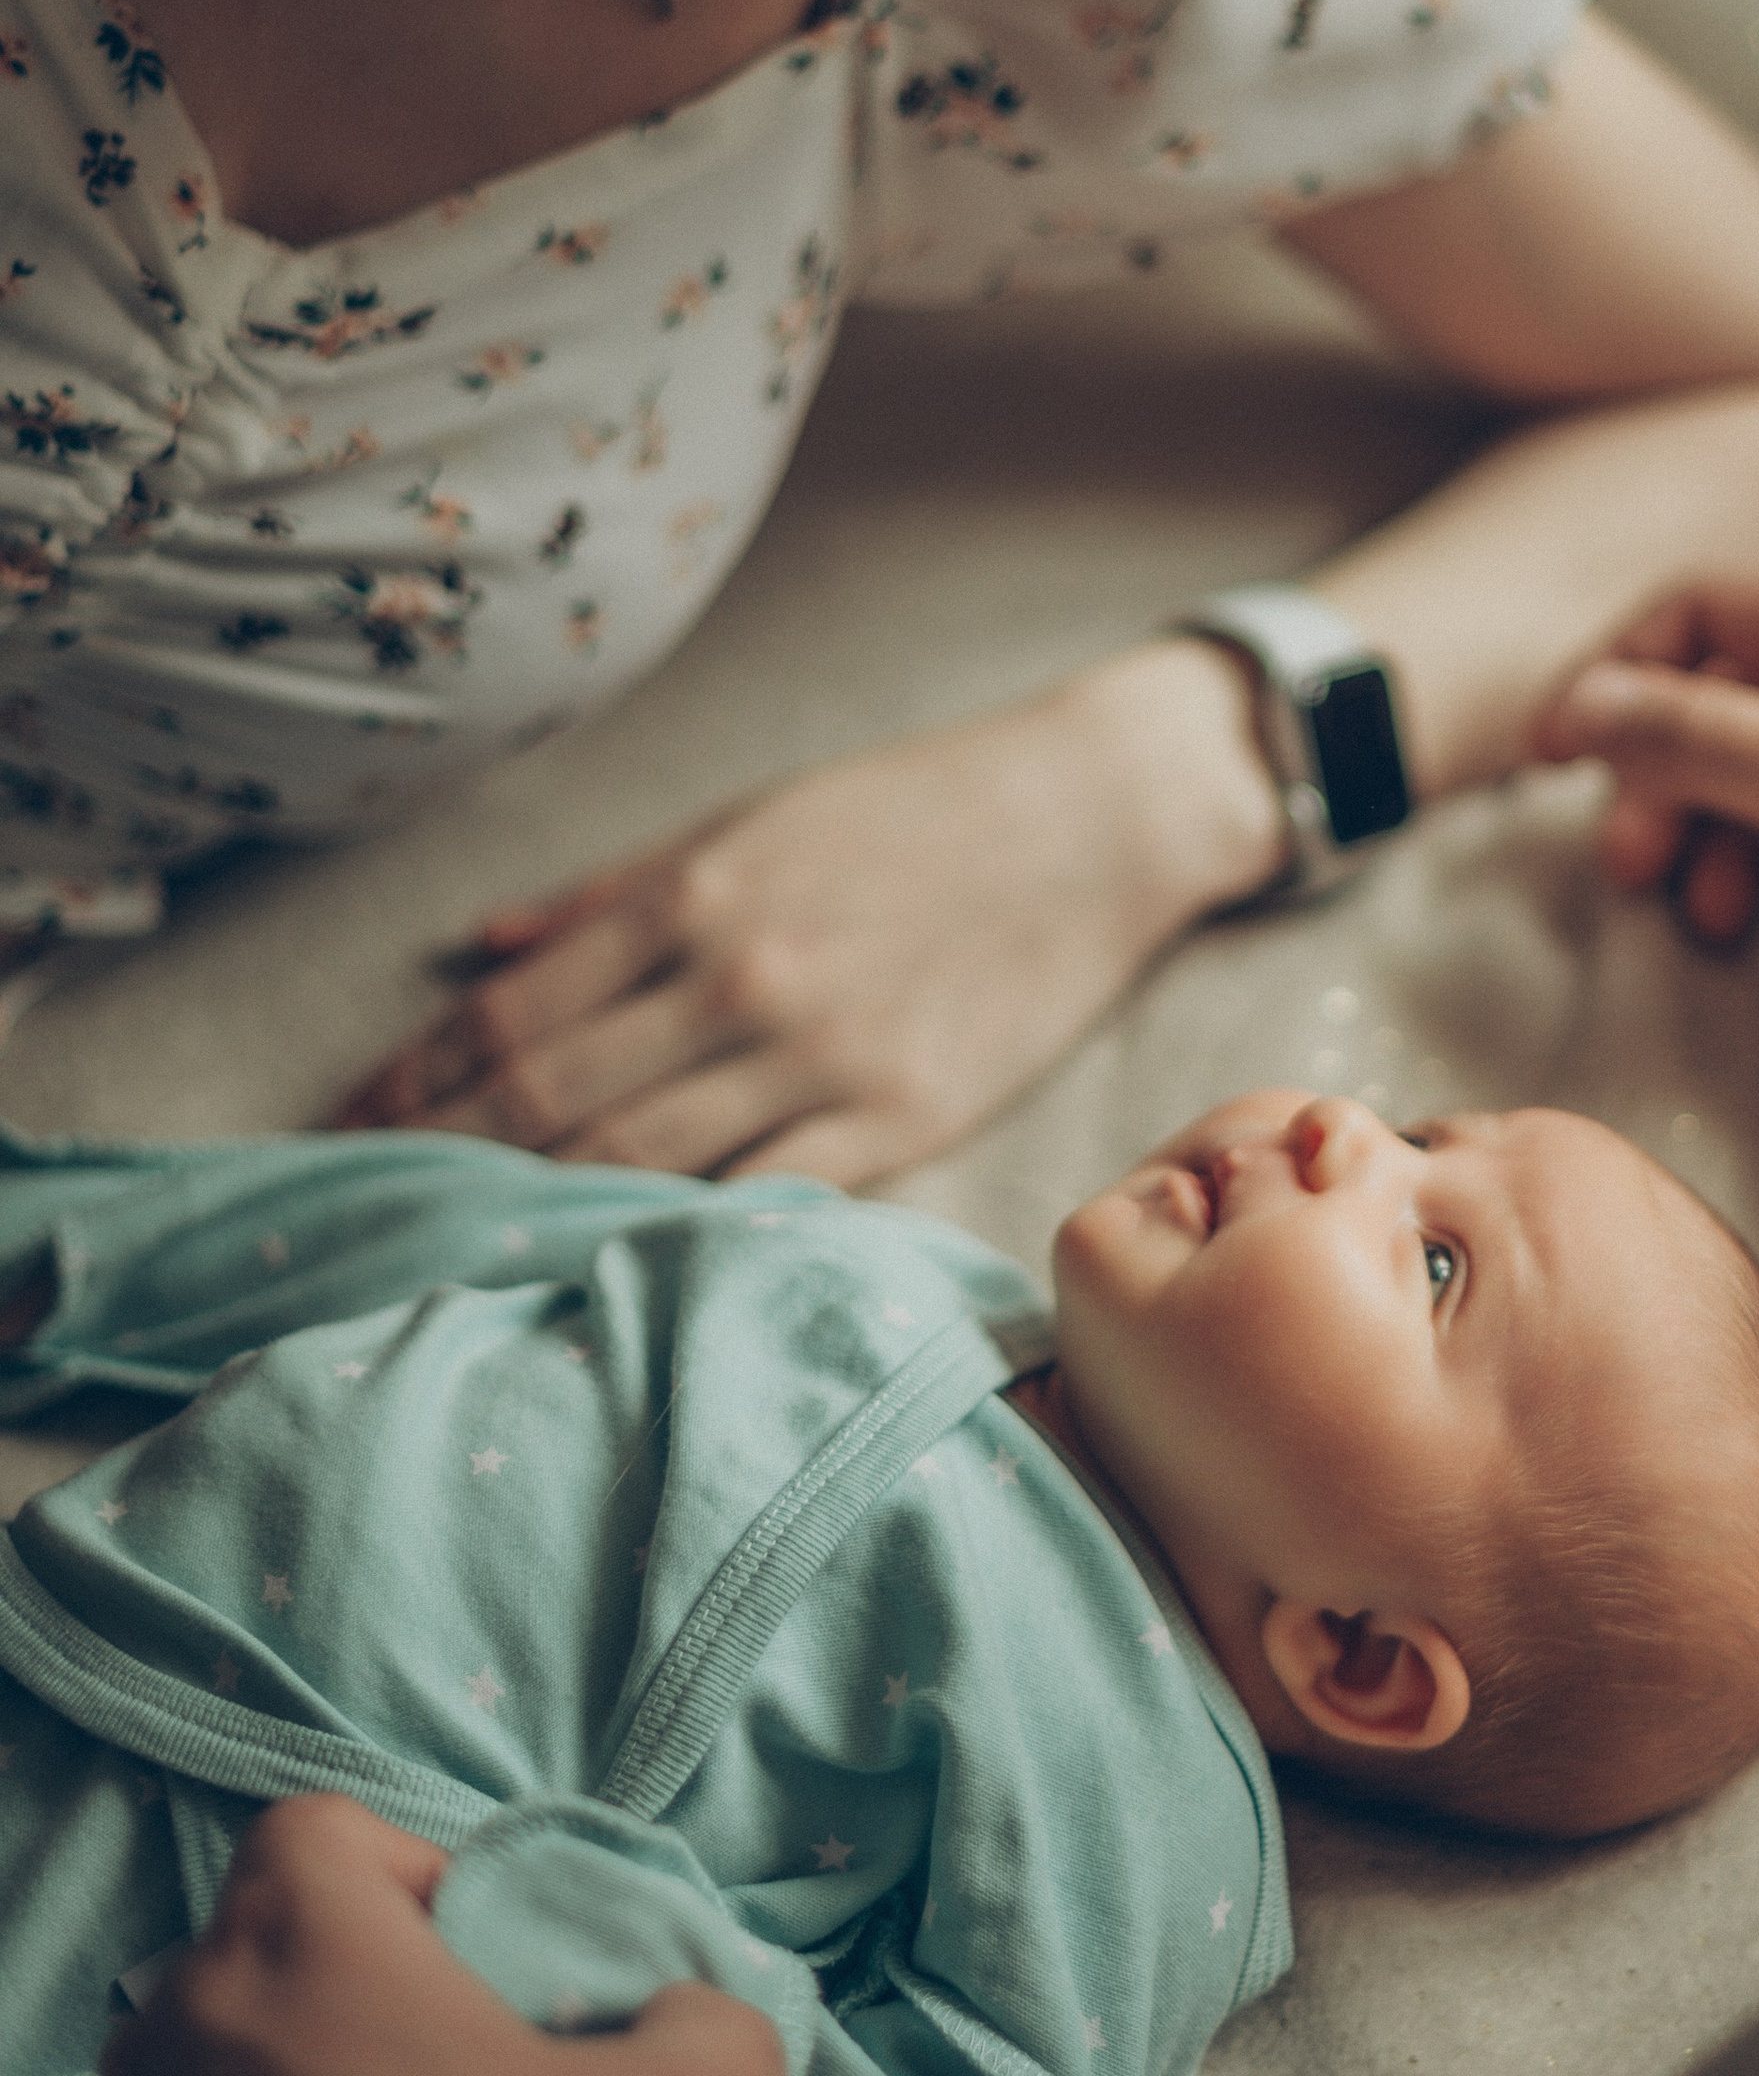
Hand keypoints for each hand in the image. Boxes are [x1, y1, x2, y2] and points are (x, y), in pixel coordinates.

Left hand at [335, 645, 1284, 1186]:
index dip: (412, 1080)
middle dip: (442, 1157)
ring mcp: (823, 1057)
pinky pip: (764, 1198)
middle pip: (550, 1097)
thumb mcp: (750, 816)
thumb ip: (608, 890)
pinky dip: (680, 1234)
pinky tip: (617, 1265)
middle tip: (359, 1212)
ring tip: (459, 1252)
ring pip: (639, 1160)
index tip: (345, 1128)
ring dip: (537, 1208)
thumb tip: (474, 946)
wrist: (1097, 818)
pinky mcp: (901, 1118)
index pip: (511, 1011)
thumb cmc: (916, 809)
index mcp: (693, 894)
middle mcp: (742, 977)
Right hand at [1535, 573, 1758, 948]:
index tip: (1550, 753)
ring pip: (1731, 766)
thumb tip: (1585, 701)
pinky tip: (1735, 918)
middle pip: (1704, 692)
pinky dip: (1740, 862)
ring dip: (1692, 834)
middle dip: (1654, 779)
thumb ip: (1694, 734)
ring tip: (1695, 909)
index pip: (1696, 609)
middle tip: (1627, 859)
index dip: (1612, 673)